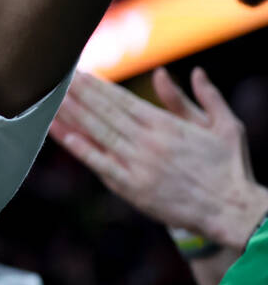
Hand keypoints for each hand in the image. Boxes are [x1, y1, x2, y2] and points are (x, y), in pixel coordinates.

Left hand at [50, 67, 267, 249]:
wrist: (233, 212)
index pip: (123, 99)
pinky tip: (60, 133)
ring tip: (51, 99)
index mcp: (166, 125)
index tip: (78, 73)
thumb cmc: (230, 168)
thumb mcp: (223, 126)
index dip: (98, 86)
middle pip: (105, 112)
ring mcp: (138, 164)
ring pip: (98, 133)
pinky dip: (79, 148)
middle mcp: (148, 141)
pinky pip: (100, 164)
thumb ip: (200, 97)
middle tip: (55, 78)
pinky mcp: (133, 187)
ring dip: (72, 115)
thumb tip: (177, 73)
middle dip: (78, 94)